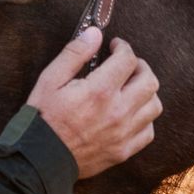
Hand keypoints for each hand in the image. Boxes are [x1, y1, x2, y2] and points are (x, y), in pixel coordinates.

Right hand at [25, 27, 161, 178]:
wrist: (39, 159)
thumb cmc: (42, 119)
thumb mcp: (50, 80)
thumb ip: (74, 54)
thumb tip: (95, 33)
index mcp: (99, 91)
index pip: (128, 59)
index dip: (123, 47)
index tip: (115, 47)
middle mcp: (117, 112)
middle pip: (150, 81)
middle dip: (140, 66)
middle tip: (127, 65)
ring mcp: (123, 134)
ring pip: (154, 106)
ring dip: (146, 92)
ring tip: (131, 89)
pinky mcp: (123, 151)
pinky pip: (148, 131)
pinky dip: (144, 119)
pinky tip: (130, 114)